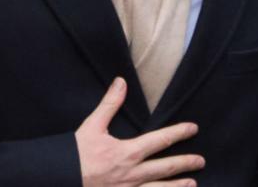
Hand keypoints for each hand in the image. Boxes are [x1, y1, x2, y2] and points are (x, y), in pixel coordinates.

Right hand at [76, 78, 203, 186]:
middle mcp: (132, 175)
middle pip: (165, 168)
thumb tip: (121, 82)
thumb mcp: (91, 127)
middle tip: (201, 161)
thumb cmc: (74, 156)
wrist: (56, 179)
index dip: (179, 133)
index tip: (193, 128)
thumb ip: (109, 105)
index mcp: (127, 153)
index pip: (160, 141)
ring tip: (193, 185)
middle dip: (185, 163)